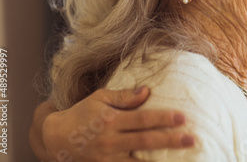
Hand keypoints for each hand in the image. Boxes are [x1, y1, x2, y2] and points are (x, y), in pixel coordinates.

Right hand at [31, 87, 193, 161]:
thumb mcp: (100, 98)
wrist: (55, 139)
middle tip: (191, 139)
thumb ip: (124, 96)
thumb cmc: (82, 114)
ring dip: (161, 161)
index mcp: (111, 120)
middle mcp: (111, 141)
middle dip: (170, 140)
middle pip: (146, 141)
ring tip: (182, 160)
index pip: (142, 119)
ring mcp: (108, 159)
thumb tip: (147, 90)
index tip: (182, 118)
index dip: (163, 119)